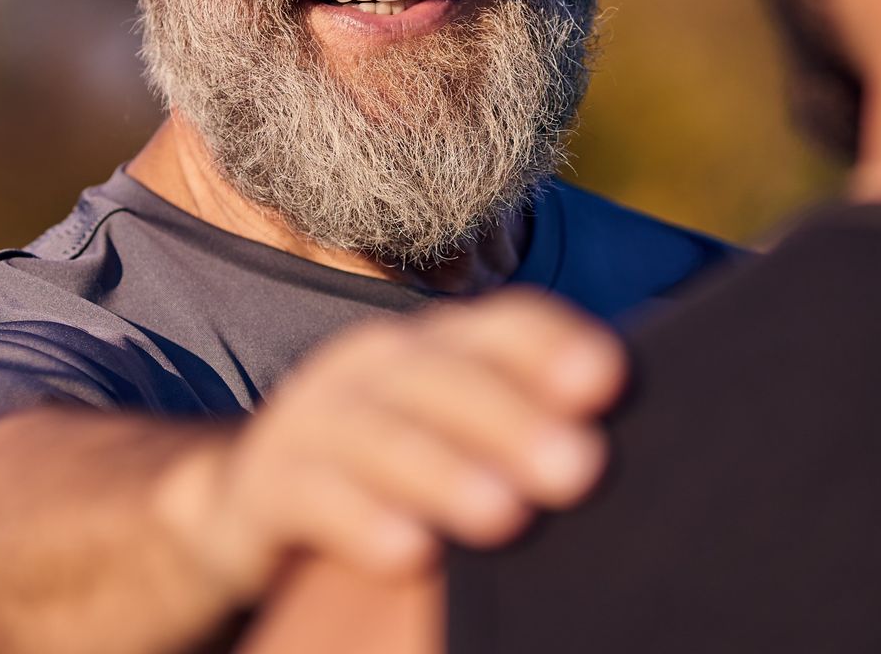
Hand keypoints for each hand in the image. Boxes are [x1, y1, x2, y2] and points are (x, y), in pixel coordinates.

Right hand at [154, 288, 626, 606]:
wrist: (242, 503)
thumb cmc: (386, 473)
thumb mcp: (452, 437)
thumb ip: (526, 423)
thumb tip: (637, 431)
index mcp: (433, 348)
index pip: (501, 326)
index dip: (552, 345)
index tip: (609, 382)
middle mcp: (373, 367)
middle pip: (445, 376)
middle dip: (514, 418)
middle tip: (581, 469)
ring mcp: (312, 419)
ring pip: (379, 434)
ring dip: (444, 472)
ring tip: (504, 517)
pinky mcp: (266, 484)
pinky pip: (311, 495)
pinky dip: (359, 520)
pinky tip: (408, 554)